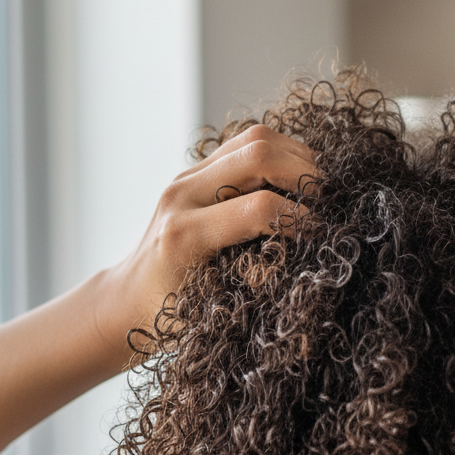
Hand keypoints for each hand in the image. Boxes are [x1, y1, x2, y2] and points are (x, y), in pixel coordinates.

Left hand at [93, 124, 317, 369]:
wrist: (128, 299)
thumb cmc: (172, 316)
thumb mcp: (216, 309)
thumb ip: (258, 280)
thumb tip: (316, 255)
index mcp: (183, 235)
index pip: (258, 207)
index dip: (301, 218)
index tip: (322, 234)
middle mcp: (181, 196)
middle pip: (256, 154)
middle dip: (304, 173)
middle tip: (326, 201)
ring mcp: (186, 177)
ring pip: (253, 138)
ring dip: (296, 156)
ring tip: (316, 187)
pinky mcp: (195, 171)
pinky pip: (244, 144)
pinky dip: (280, 154)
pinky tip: (295, 180)